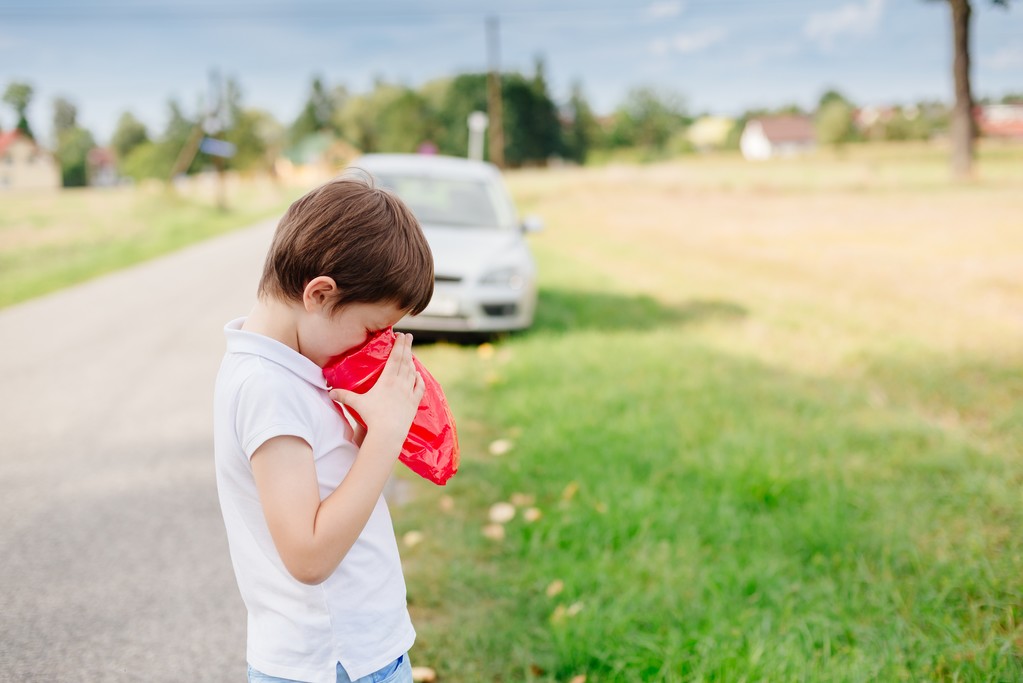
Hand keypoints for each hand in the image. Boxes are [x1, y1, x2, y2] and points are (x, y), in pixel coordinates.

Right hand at [329, 332, 423, 451]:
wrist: (388, 434)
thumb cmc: (372, 417)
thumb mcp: (356, 404)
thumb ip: (344, 396)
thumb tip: (329, 393)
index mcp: (388, 379)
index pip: (395, 357)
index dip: (399, 345)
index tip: (401, 335)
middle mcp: (401, 383)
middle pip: (406, 360)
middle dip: (407, 347)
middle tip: (408, 337)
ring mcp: (409, 392)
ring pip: (412, 372)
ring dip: (412, 361)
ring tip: (410, 355)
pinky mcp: (414, 403)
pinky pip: (419, 387)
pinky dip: (419, 379)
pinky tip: (418, 375)